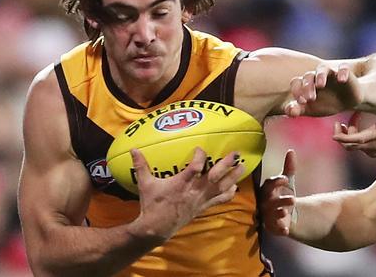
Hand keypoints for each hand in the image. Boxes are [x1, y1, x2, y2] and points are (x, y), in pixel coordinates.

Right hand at [129, 147, 244, 240]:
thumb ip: (141, 165)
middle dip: (227, 164)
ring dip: (234, 177)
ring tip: (243, 166)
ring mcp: (200, 200)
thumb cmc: (151, 204)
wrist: (156, 228)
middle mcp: (195, 191)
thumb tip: (133, 149)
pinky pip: (219, 200)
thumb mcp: (145, 184)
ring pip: (222, 188)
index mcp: (181, 183)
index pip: (196, 167)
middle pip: (216, 176)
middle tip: (236, 153)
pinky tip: (235, 186)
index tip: (200, 148)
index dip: (200, 156)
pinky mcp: (202, 207)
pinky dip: (229, 193)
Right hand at [260, 149, 296, 235]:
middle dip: (279, 200)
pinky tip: (286, 230)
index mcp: (267, 190)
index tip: (285, 179)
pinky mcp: (273, 227)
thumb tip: (291, 150)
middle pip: (269, 201)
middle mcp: (265, 202)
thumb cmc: (282, 195)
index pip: (269, 185)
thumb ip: (289, 168)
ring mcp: (268, 215)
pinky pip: (275, 229)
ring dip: (279, 213)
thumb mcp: (288, 182)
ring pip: (271, 215)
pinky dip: (280, 229)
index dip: (276, 182)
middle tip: (293, 199)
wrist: (284, 215)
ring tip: (287, 211)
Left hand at [285, 63, 363, 116]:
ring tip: (320, 85)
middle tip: (310, 99)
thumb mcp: (311, 109)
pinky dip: (342, 72)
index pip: (296, 82)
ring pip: (322, 69)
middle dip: (307, 87)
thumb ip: (298, 110)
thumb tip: (290, 111)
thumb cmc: (326, 104)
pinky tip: (342, 80)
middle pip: (308, 76)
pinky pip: (343, 68)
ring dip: (320, 76)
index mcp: (305, 84)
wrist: (349, 102)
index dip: (296, 90)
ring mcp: (330, 72)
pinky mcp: (344, 72)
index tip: (301, 102)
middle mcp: (316, 76)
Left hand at [332, 111, 375, 156]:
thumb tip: (361, 97)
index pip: (352, 140)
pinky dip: (356, 138)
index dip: (340, 134)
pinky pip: (360, 147)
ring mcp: (373, 152)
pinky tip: (361, 128)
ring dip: (350, 133)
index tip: (335, 124)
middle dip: (341, 133)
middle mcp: (372, 147)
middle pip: (348, 145)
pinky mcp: (374, 154)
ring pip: (353, 145)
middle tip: (338, 123)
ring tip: (354, 119)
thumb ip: (375, 108)